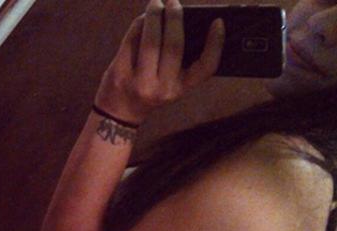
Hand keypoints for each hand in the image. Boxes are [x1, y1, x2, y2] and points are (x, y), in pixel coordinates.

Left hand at [94, 0, 224, 125]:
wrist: (118, 114)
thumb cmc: (148, 91)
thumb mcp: (169, 84)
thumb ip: (178, 60)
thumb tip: (179, 19)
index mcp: (180, 89)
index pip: (205, 68)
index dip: (215, 45)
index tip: (218, 23)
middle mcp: (162, 88)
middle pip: (174, 45)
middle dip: (175, 18)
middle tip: (173, 2)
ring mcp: (140, 82)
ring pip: (151, 40)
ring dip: (155, 15)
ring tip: (156, 3)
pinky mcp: (120, 73)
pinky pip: (131, 40)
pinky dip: (138, 25)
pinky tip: (142, 18)